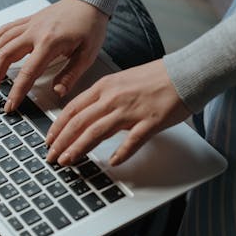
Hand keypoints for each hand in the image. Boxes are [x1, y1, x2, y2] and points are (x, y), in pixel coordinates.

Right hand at [0, 0, 108, 112]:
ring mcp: (30, 24)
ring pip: (3, 41)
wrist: (90, 0)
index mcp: (50, 43)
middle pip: (6, 55)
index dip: (16, 91)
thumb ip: (71, 75)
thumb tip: (58, 92)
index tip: (10, 104)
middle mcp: (36, 32)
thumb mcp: (87, 54)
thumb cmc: (91, 26)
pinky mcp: (30, 20)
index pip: (27, 72)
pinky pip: (8, 27)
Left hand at [45, 59, 191, 165]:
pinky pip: (132, 140)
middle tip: (52, 157)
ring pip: (97, 131)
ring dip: (79, 148)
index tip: (48, 140)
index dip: (57, 127)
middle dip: (61, 142)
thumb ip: (102, 98)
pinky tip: (112, 163)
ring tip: (68, 161)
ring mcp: (131, 110)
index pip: (72, 109)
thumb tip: (85, 117)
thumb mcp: (120, 82)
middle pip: (79, 122)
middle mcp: (113, 98)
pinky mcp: (150, 121)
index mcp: (104, 87)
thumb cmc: (155, 78)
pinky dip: (121, 153)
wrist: (187, 72)